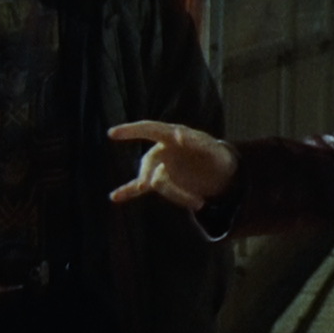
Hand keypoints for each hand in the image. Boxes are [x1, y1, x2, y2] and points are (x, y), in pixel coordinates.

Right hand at [108, 121, 237, 210]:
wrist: (221, 175)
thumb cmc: (216, 157)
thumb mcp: (212, 148)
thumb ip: (196, 141)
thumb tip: (177, 134)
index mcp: (172, 135)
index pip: (148, 129)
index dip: (130, 131)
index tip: (112, 134)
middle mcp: (162, 150)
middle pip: (149, 162)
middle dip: (149, 174)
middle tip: (147, 185)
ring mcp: (160, 167)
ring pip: (155, 182)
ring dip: (176, 195)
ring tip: (199, 203)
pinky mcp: (161, 182)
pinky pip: (141, 188)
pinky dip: (128, 191)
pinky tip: (114, 197)